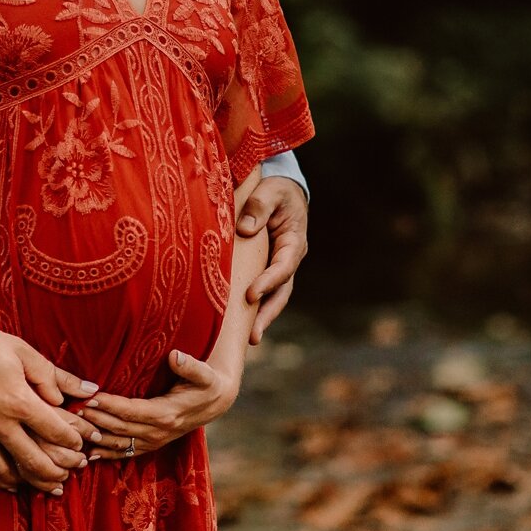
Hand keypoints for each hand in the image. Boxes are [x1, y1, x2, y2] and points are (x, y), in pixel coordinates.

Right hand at [0, 322, 101, 493]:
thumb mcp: (22, 351)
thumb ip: (54, 375)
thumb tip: (87, 389)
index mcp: (18, 402)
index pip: (55, 431)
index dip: (74, 441)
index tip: (83, 445)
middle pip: (34, 462)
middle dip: (58, 473)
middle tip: (71, 474)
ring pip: (5, 472)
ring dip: (29, 482)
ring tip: (45, 485)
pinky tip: (7, 475)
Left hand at [81, 351, 237, 460]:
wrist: (215, 403)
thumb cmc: (207, 383)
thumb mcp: (205, 373)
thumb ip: (190, 366)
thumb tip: (176, 356)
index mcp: (167, 413)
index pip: (132, 410)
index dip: (110, 405)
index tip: (90, 397)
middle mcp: (159, 431)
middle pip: (120, 427)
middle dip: (95, 419)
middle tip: (72, 410)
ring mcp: (155, 441)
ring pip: (120, 443)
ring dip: (96, 437)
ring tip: (74, 429)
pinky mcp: (152, 444)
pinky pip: (126, 452)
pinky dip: (107, 454)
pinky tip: (89, 454)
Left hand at [237, 176, 307, 341]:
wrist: (282, 193)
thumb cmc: (276, 190)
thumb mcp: (271, 190)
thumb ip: (260, 205)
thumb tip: (244, 229)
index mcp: (294, 242)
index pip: (283, 267)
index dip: (268, 282)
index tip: (250, 296)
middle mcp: (289, 260)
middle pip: (281, 292)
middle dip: (267, 314)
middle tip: (252, 335)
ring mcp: (278, 268)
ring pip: (273, 298)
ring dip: (262, 318)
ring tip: (248, 340)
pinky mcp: (265, 271)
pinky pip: (261, 292)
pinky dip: (252, 308)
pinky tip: (236, 325)